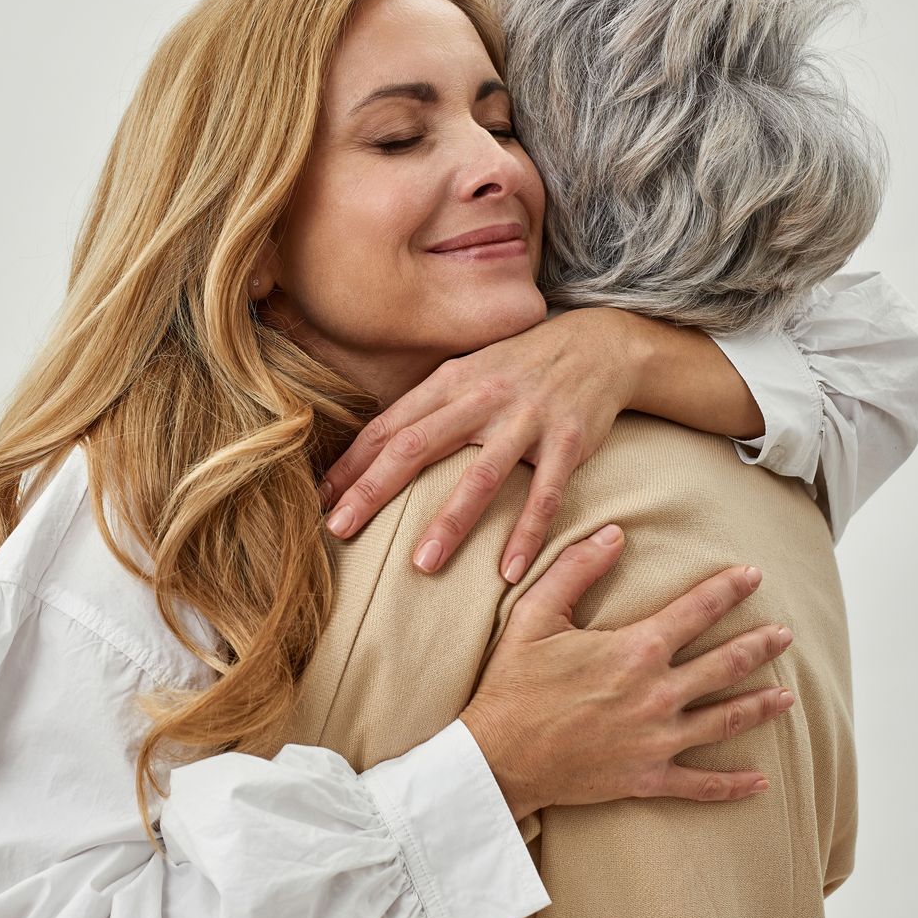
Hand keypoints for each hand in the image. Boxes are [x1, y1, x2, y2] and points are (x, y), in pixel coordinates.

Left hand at [318, 308, 643, 580]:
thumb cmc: (517, 368)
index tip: (319, 501)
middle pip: (415, 447)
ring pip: (481, 475)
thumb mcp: (465, 374)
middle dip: (373, 491)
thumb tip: (368, 452)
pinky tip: (510, 573)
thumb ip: (424, 409)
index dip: (350, 465)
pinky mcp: (568, 442)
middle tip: (338, 531)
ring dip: (450, 522)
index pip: (386, 428)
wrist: (597, 344)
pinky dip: (528, 534)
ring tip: (423, 564)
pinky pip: (545, 495)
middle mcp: (481, 398)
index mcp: (447, 383)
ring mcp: (526, 420)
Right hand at [459, 524, 795, 819]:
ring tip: (787, 696)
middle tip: (785, 635)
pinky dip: (734, 785)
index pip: (697, 611)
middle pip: (726, 665)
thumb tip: (614, 534)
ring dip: (761, 706)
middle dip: (759, 645)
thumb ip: (576, 570)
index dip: (728, 590)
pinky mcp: (647, 778)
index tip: (753, 576)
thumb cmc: (514, 683)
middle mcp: (657, 694)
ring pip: (726, 720)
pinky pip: (702, 784)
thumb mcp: (535, 615)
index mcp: (635, 650)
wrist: (498, 756)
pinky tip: (760, 782)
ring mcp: (657, 740)